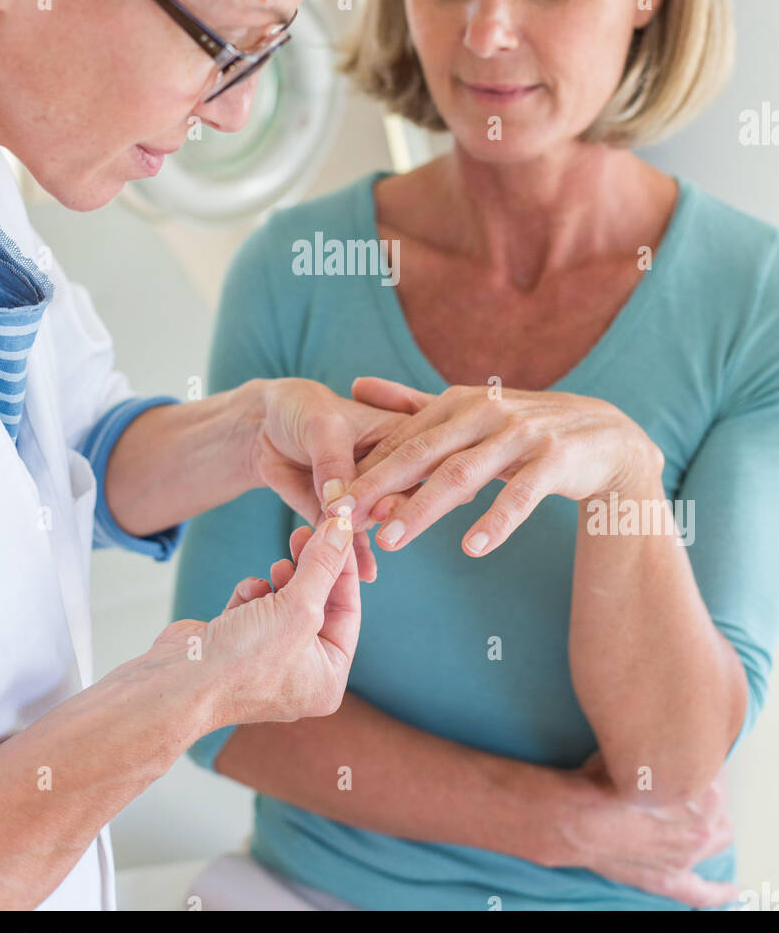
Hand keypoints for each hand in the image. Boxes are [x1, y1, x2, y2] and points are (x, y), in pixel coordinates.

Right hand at [148, 514, 359, 726]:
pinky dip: (251, 594)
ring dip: (279, 581)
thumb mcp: (299, 607)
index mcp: (327, 678)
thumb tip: (343, 528)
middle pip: (316, 604)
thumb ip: (323, 566)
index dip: (343, 568)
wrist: (178, 683)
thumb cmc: (245, 659)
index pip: (348, 611)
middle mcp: (300, 673)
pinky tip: (246, 594)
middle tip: (302, 533)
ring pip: (285, 602)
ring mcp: (266, 660)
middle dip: (309, 568)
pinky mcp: (236, 645)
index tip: (338, 530)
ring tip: (275, 568)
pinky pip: (256, 608)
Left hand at [242, 377, 406, 580]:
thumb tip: (340, 504)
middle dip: (387, 514)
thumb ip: (332, 462)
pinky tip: (362, 573)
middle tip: (378, 528)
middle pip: (398, 494)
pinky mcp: (343, 514)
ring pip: (375, 519)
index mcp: (401, 432)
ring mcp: (368, 493)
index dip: (402, 483)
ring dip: (370, 536)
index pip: (411, 461)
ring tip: (363, 553)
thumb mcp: (321, 426)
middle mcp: (392, 466)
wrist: (265, 427)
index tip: (386, 503)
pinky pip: (351, 537)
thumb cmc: (302, 410)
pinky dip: (354, 554)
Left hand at [324, 377, 663, 556]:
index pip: (401, 439)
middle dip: (378, 486)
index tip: (330, 501)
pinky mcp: (553, 461)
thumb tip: (355, 384)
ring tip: (390, 541)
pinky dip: (495, 522)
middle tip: (343, 519)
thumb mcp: (467, 410)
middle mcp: (485, 412)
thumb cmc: (523, 428)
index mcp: (458, 402)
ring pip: (462, 475)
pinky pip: (519, 496)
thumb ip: (410, 404)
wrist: (603, 436)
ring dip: (423, 509)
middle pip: (421, 453)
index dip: (365, 470)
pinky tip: (472, 548)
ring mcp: (521, 435)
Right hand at [559, 750, 737, 908]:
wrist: (572, 817)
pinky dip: (719, 892)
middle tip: (691, 778)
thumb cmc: (600, 781)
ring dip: (712, 826)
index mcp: (702, 798)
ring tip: (700, 812)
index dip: (702, 762)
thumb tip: (670, 741)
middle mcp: (699, 831)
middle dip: (712, 793)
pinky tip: (731, 890)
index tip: (690, 752)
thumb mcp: (638, 751)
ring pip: (715, 841)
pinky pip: (699, 893)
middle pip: (720, 809)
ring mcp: (684, 859)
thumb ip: (663, 749)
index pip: (716, 777)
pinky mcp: (666, 879)